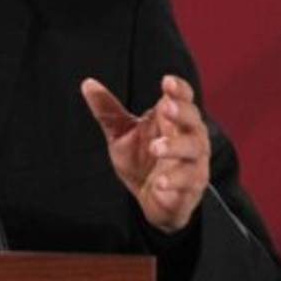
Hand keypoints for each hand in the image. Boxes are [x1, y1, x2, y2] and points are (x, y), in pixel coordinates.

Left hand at [80, 75, 209, 233]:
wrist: (152, 199)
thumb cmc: (142, 160)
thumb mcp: (121, 133)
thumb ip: (108, 110)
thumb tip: (87, 83)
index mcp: (172, 120)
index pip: (182, 98)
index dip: (178, 89)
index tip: (166, 81)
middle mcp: (188, 136)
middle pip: (193, 119)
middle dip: (182, 112)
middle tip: (167, 108)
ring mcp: (192, 161)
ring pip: (192, 149)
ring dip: (175, 147)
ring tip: (156, 148)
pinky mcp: (191, 185)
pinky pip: (187, 180)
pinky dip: (174, 180)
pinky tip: (160, 182)